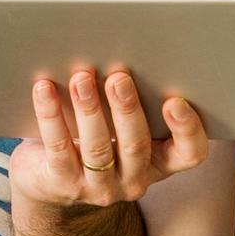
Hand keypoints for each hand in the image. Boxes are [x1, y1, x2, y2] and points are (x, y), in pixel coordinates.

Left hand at [7, 66, 209, 210]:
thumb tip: (124, 48)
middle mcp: (135, 179)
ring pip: (97, 148)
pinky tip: (44, 89)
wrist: (50, 179)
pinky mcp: (63, 185)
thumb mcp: (121, 123)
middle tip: (118, 77)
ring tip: (81, 78)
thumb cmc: (95, 135)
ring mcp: (99, 187)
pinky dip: (51, 116)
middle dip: (127, 108)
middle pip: (137, 145)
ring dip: (89, 109)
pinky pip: (59, 149)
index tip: (174, 100)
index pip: (189, 153)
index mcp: (160, 160)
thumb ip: (131, 97)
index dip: (187, 129)